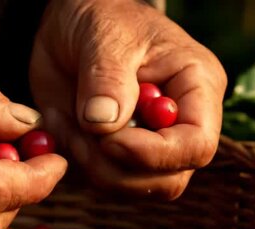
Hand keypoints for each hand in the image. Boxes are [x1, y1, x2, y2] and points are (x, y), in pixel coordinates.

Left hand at [30, 0, 226, 198]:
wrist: (72, 22)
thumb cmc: (101, 17)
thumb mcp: (105, 35)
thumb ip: (108, 79)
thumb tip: (104, 126)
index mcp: (195, 90)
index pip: (196, 146)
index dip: (155, 154)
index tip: (109, 139)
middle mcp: (176, 125)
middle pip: (167, 181)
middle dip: (117, 168)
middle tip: (80, 131)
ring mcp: (144, 144)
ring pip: (129, 186)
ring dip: (89, 164)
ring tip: (64, 120)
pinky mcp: (111, 155)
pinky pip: (96, 180)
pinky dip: (72, 161)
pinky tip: (58, 124)